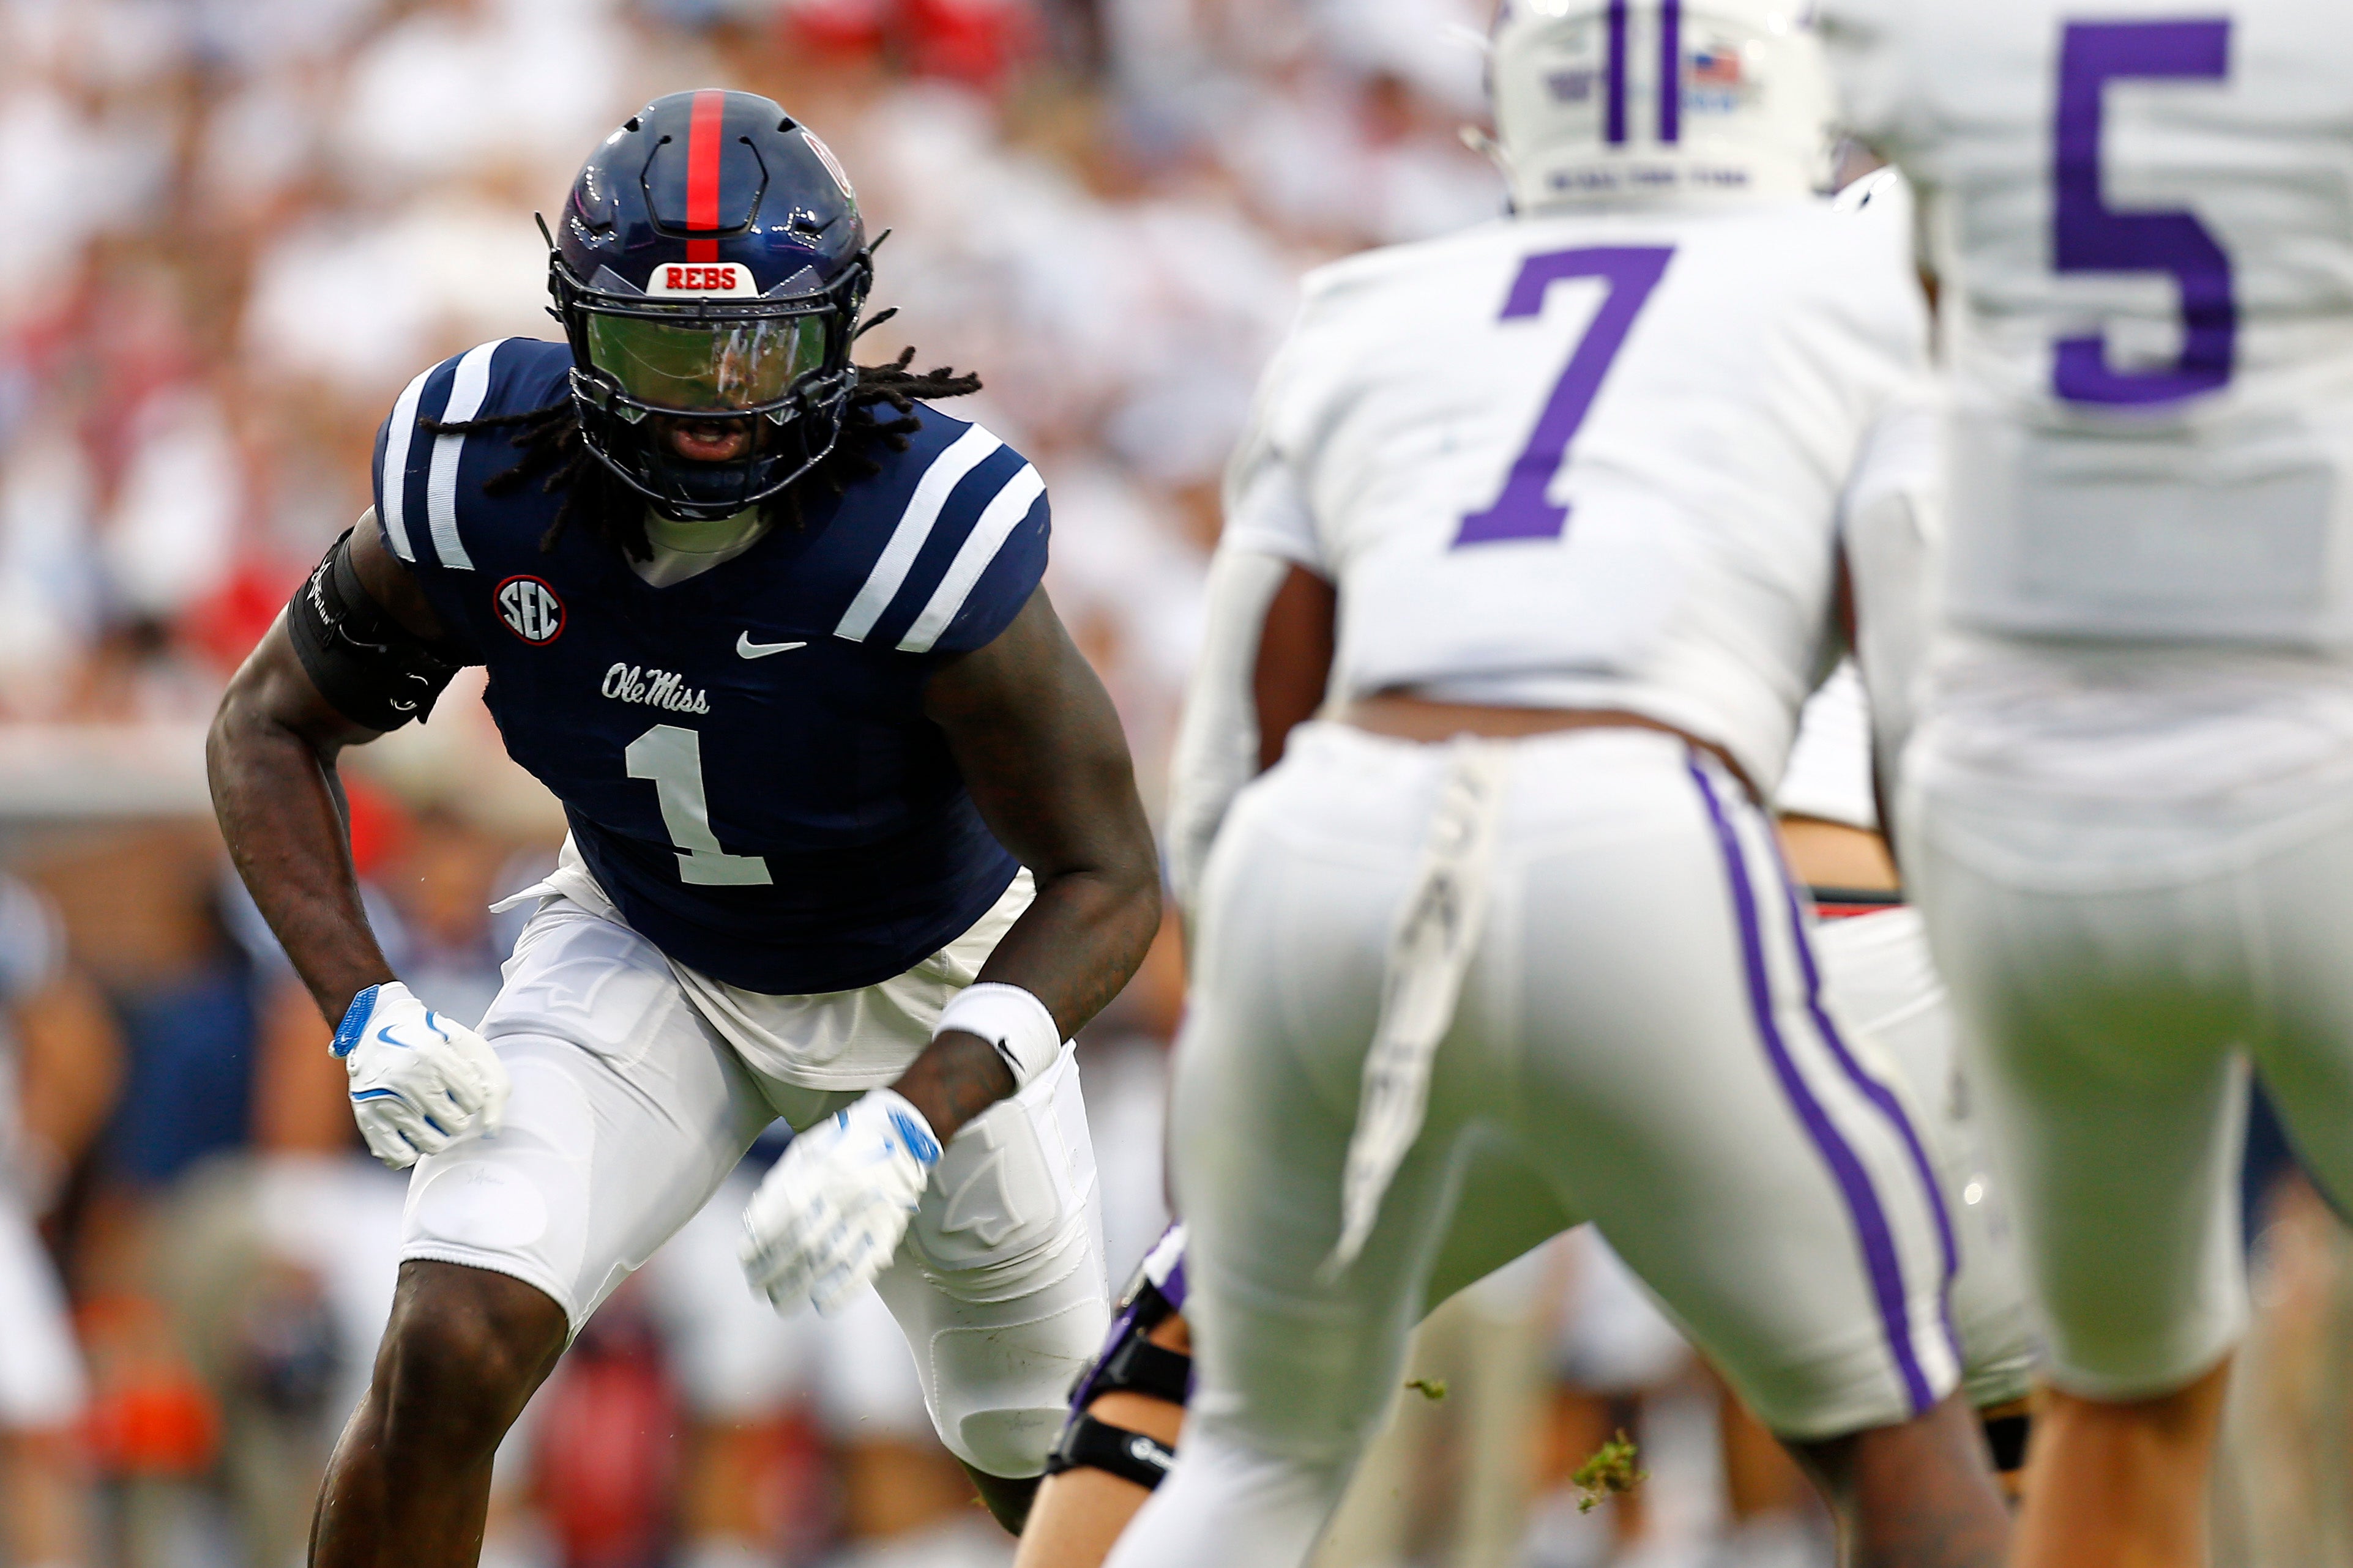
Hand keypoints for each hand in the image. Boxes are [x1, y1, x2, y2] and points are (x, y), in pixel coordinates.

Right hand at [333, 981, 509, 1168]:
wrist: (376, 1027)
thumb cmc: (428, 1038)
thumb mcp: (467, 1044)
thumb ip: (493, 1082)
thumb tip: (492, 1130)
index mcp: (435, 1057)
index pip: (474, 1101)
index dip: (471, 1098)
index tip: (461, 1088)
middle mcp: (409, 1080)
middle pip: (456, 1126)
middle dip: (456, 1117)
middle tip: (442, 1103)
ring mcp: (386, 1101)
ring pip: (433, 1144)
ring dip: (436, 1135)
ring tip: (427, 1116)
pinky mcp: (368, 1118)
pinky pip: (400, 1156)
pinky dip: (411, 1150)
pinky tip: (410, 1133)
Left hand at [740, 1088, 940, 1315]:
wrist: (900, 1135)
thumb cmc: (843, 1146)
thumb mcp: (807, 1152)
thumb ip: (780, 1186)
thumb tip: (752, 1227)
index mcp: (824, 1167)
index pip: (786, 1212)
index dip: (762, 1240)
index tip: (745, 1258)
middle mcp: (849, 1191)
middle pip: (805, 1241)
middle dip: (775, 1270)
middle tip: (757, 1287)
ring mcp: (872, 1213)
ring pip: (832, 1260)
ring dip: (802, 1287)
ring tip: (779, 1302)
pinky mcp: (889, 1230)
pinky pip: (866, 1266)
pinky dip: (843, 1291)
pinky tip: (820, 1304)